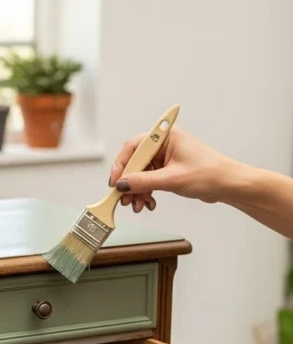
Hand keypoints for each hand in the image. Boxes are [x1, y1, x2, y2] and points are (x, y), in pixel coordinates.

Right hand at [109, 127, 236, 212]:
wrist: (227, 185)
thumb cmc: (209, 174)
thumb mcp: (172, 179)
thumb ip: (144, 182)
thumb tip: (122, 185)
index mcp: (165, 137)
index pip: (134, 148)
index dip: (121, 165)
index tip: (115, 183)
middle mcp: (163, 145)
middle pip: (135, 163)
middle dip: (129, 183)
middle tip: (126, 200)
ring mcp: (165, 158)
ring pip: (141, 174)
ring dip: (137, 191)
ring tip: (140, 206)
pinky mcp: (168, 171)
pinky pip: (149, 181)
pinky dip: (146, 193)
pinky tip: (150, 203)